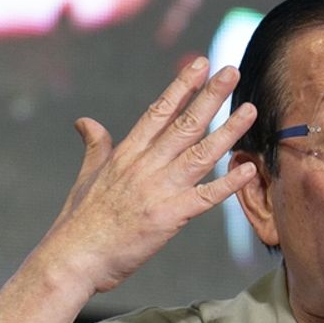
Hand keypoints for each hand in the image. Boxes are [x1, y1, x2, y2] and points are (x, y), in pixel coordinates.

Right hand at [38, 59, 257, 296]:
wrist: (73, 257)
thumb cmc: (80, 222)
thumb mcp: (87, 176)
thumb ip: (95, 146)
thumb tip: (85, 121)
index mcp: (126, 153)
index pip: (159, 111)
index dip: (181, 86)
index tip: (200, 64)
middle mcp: (144, 165)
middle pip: (185, 123)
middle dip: (210, 96)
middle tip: (232, 71)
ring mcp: (159, 189)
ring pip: (201, 153)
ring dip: (228, 130)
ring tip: (249, 109)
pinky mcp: (170, 215)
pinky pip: (206, 196)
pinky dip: (229, 183)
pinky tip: (249, 168)